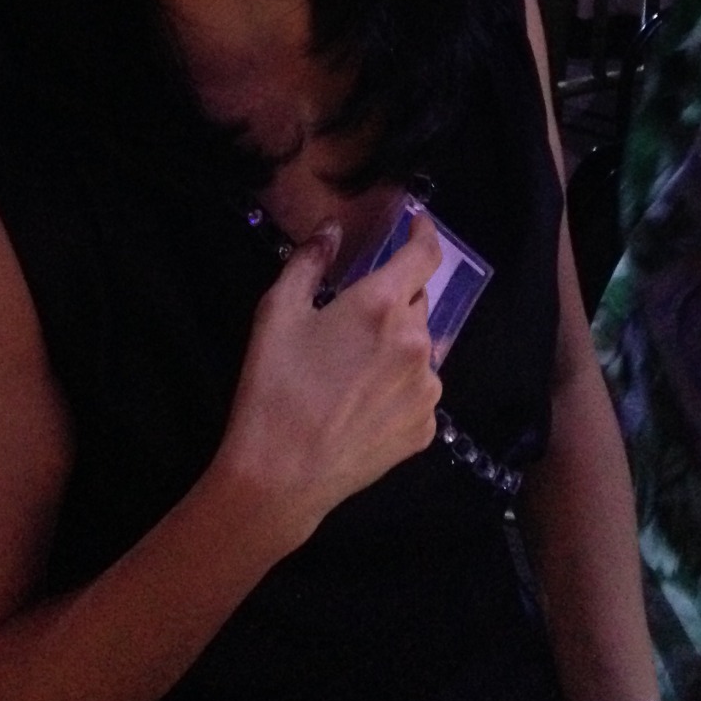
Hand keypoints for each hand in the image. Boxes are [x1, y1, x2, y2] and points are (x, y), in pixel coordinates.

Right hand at [215, 215, 442, 547]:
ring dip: (397, 344)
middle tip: (355, 316)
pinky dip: (399, 386)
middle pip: (417, 303)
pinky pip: (418, 391)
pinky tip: (362, 403)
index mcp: (383, 305)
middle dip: (394, 298)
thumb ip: (310, 261)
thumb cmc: (274, 387)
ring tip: (353, 369)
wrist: (280, 476)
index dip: (425, 233)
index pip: (425, 255)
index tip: (419, 224)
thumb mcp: (278, 312)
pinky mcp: (426, 430)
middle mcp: (418, 343)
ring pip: (420, 349)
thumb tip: (332, 229)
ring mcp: (427, 390)